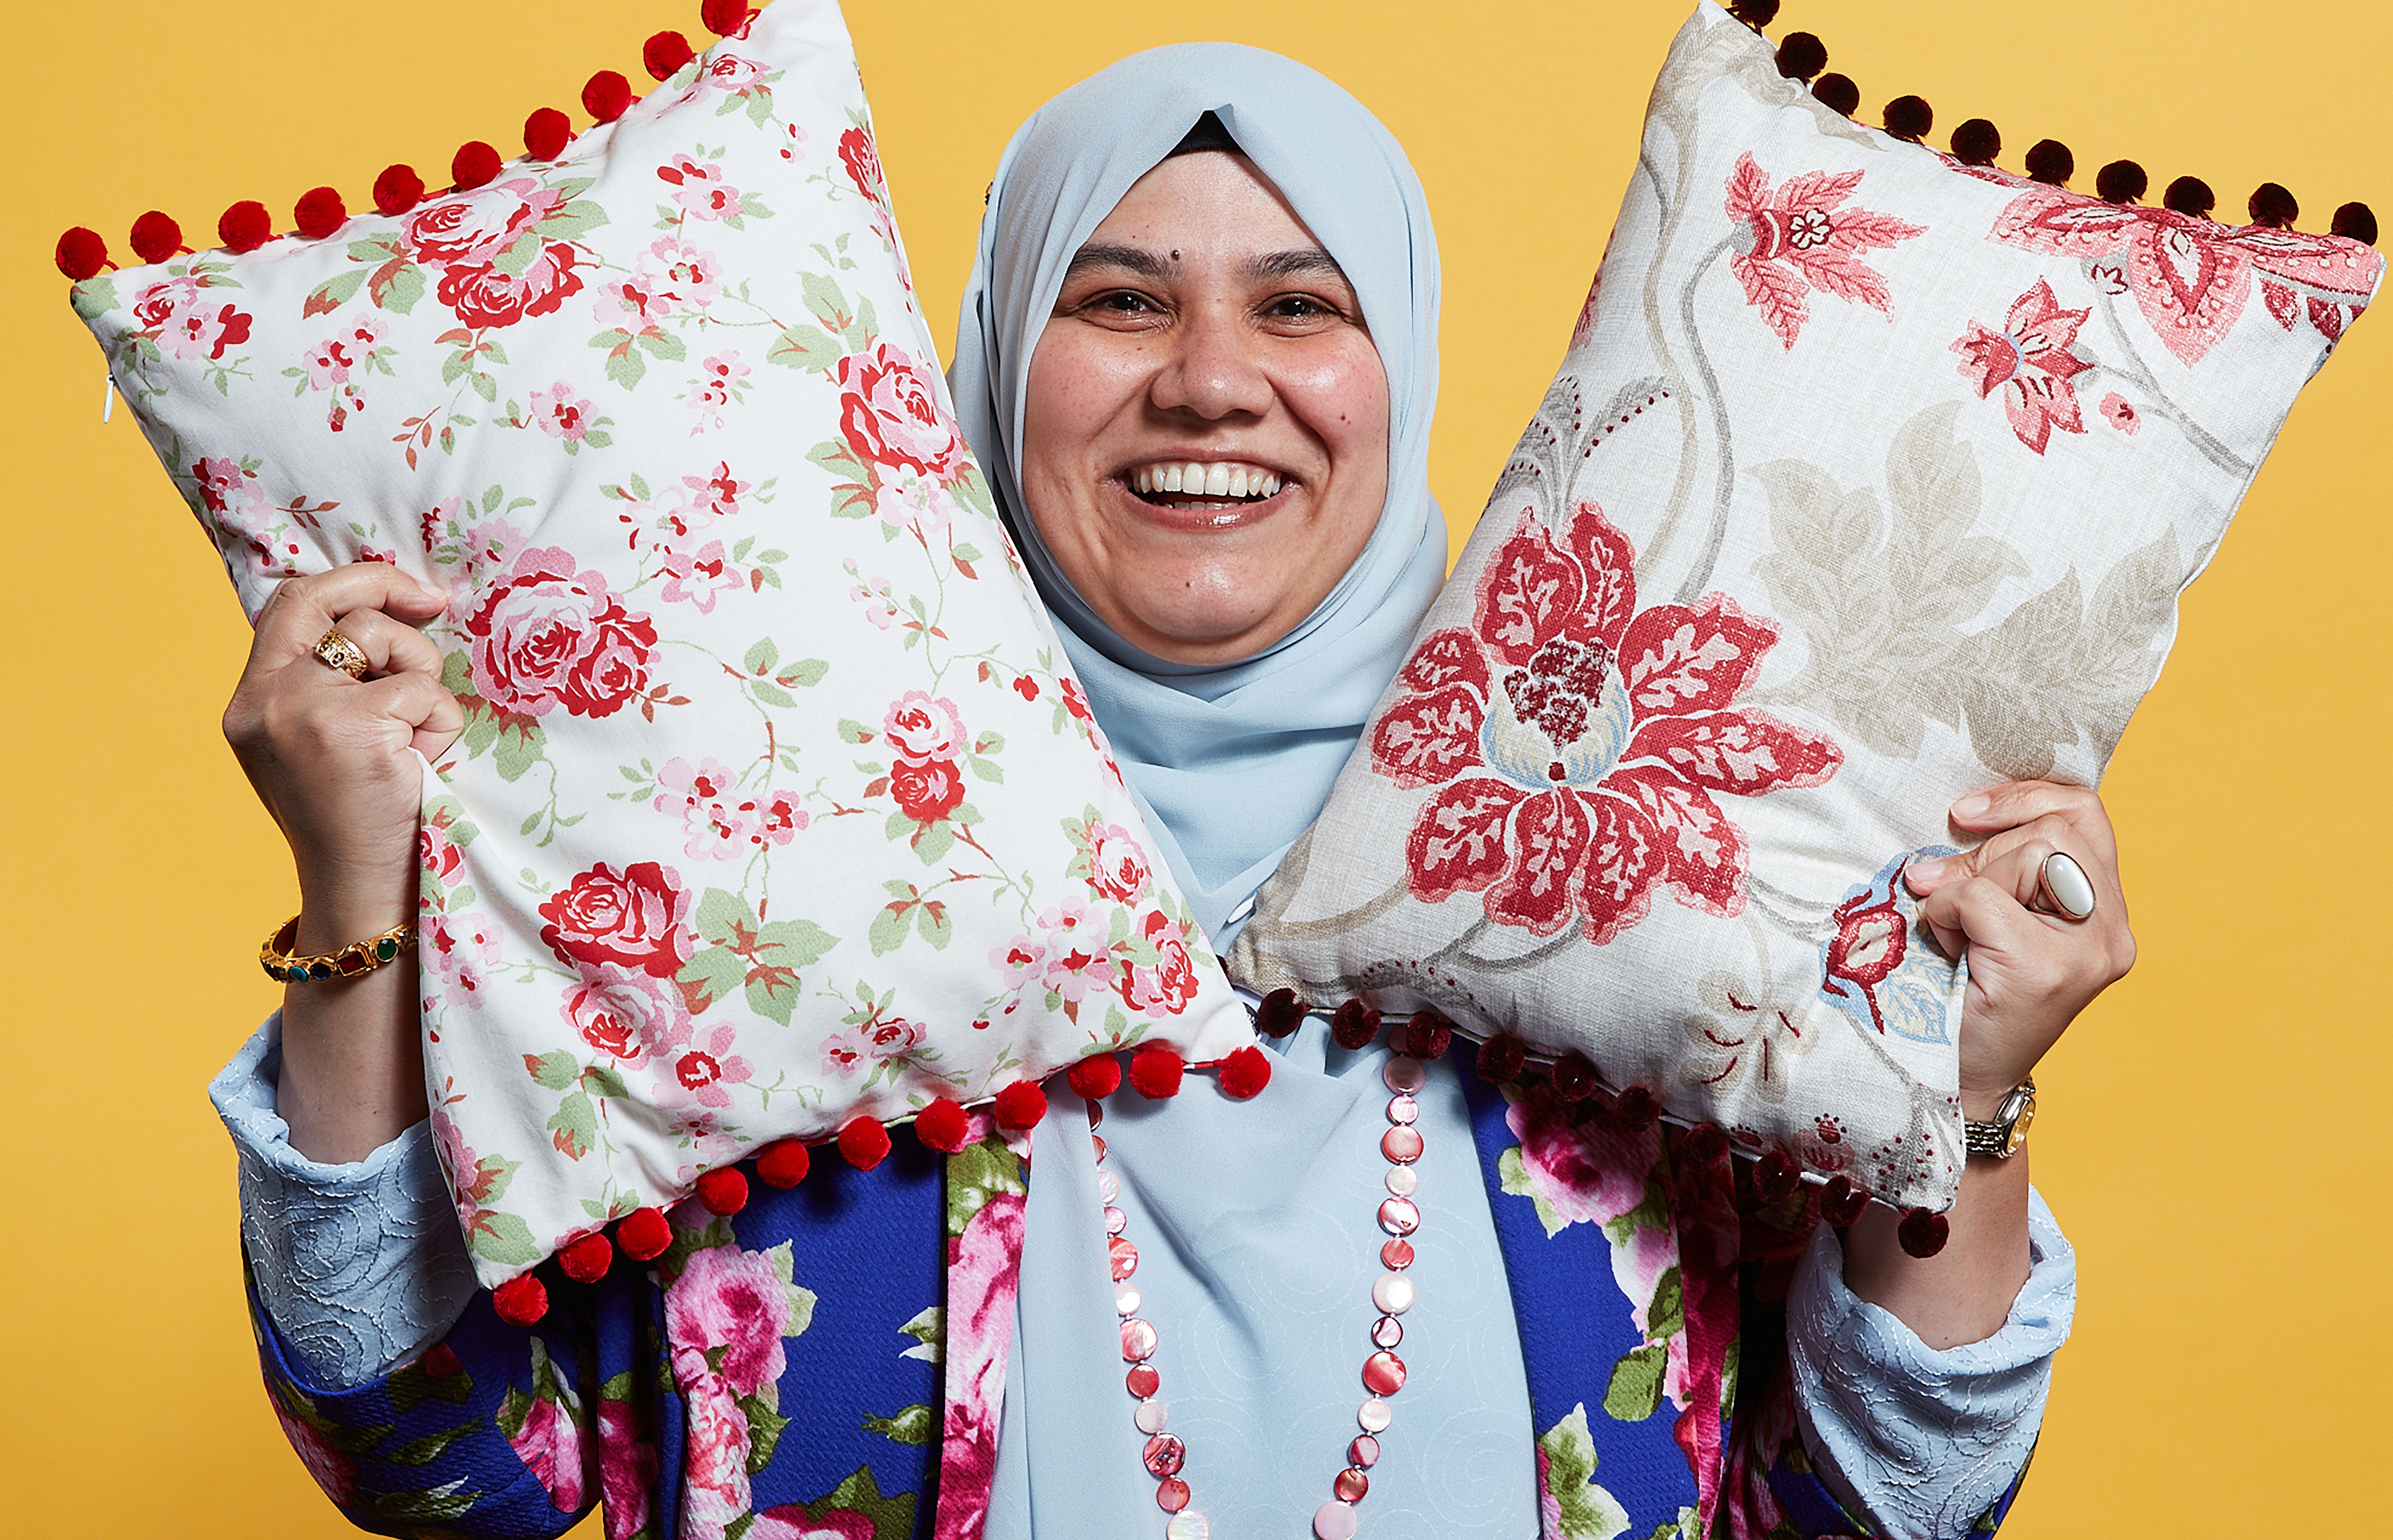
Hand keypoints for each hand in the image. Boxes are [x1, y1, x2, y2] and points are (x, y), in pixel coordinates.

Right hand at [222, 566, 458, 950]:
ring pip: (382, 638)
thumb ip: (333, 681)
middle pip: (323, 597)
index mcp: (251, 699)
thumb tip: (391, 611)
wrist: (361, 889)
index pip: (291, 604)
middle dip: (385, 585)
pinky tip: (425, 760)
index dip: (350, 583)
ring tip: (416, 735)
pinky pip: (420, 689)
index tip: (406, 592)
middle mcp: (263, 698)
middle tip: (434, 602)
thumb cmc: (358, 815)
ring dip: (420, 677)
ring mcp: (300, 709)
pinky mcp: (348, 726)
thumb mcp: (326, 738)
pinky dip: (439, 721)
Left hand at [1905, 780, 2136, 1118]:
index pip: (2085, 814)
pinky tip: (1945, 947)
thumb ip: (2004, 868)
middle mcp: (2111, 932)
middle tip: (1943, 887)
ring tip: (1951, 927)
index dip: (2026, 796)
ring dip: (1968, 881)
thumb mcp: (1996, 916)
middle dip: (1986, 849)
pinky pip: (1982, 896)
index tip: (1967, 812)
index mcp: (2106, 913)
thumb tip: (1964, 815)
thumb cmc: (1969, 992)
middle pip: (2054, 830)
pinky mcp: (2044, 968)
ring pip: (2029, 855)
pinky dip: (1946, 912)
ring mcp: (2086, 952)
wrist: (1960, 1079)